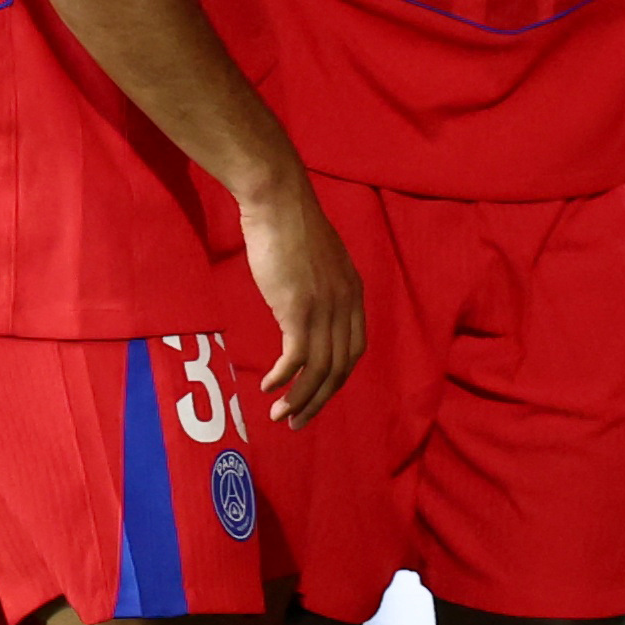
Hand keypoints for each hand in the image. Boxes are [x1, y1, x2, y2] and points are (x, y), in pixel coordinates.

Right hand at [238, 171, 365, 426]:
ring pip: (320, 369)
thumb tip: (305, 313)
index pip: (355, 349)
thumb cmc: (291, 227)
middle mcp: (346, 304)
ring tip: (281, 415)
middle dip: (319, 400)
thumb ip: (320, 289)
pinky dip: (285, 378)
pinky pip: (297, 357)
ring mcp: (324, 307)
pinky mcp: (298, 308)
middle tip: (297, 422)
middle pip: (341, 367)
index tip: (317, 395)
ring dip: (300, 398)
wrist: (278, 202)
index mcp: (354, 293)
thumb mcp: (318, 262)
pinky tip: (270, 386)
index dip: (337, 379)